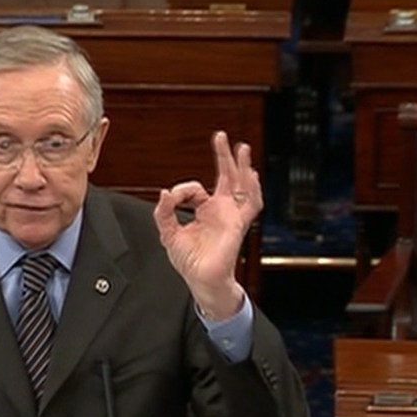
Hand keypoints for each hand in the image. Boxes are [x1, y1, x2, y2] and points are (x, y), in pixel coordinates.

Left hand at [153, 130, 260, 319]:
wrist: (201, 280)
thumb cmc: (189, 261)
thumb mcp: (168, 233)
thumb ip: (164, 212)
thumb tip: (164, 192)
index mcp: (205, 210)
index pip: (196, 188)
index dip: (183, 190)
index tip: (172, 197)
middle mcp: (221, 210)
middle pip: (227, 177)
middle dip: (224, 156)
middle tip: (221, 136)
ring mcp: (231, 215)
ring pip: (243, 186)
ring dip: (242, 167)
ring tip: (241, 148)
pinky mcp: (238, 225)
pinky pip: (251, 205)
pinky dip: (252, 190)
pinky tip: (249, 175)